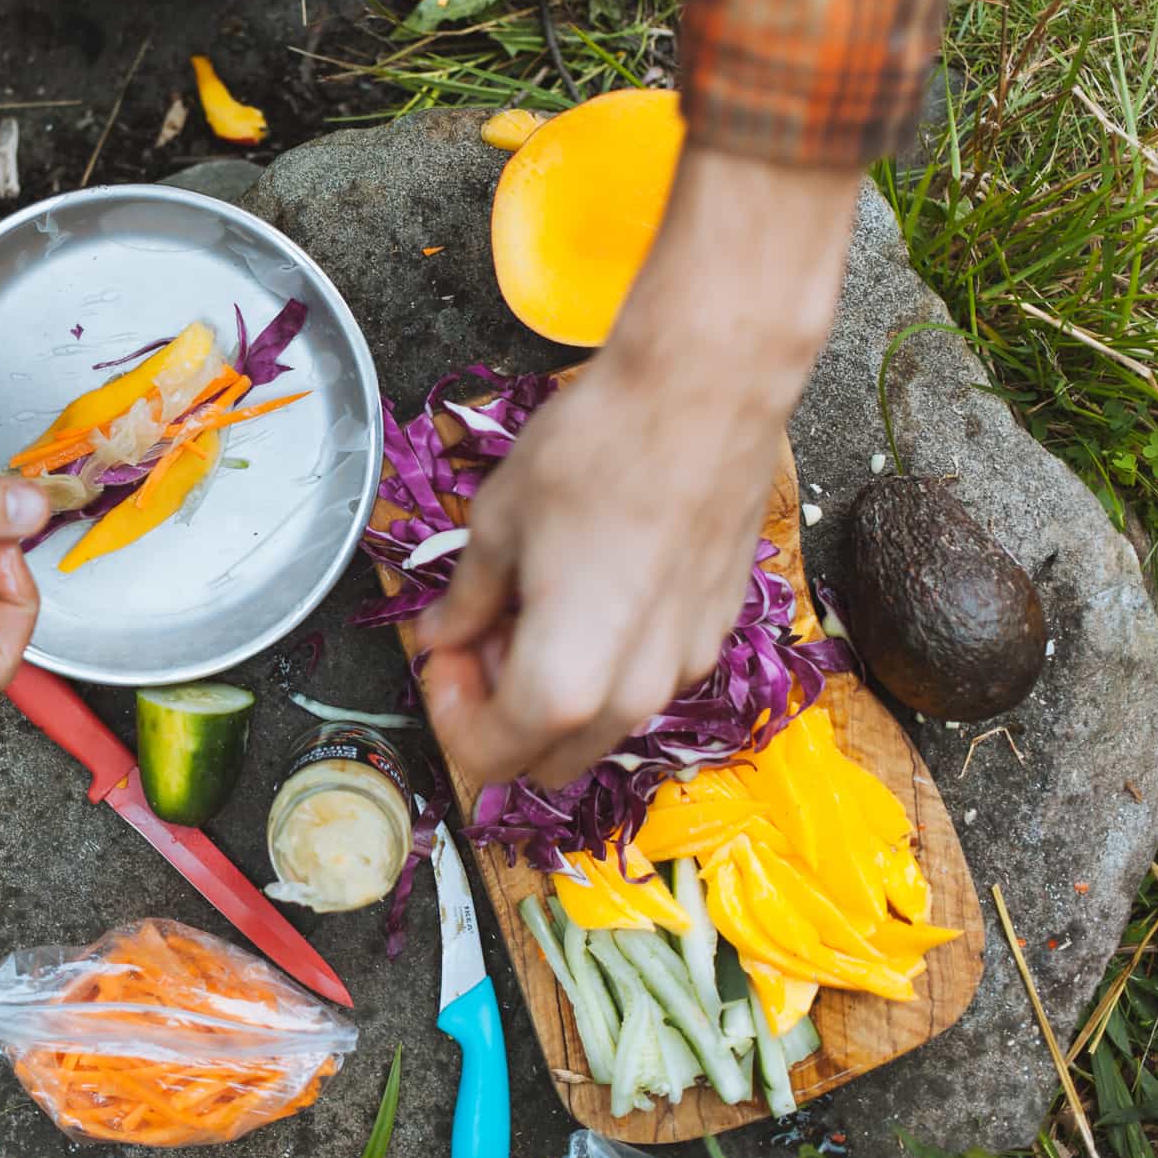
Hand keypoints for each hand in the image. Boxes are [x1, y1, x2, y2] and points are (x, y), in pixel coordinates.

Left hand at [417, 146, 859, 788]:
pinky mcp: (716, 633)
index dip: (449, 713)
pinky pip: (647, 681)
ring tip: (531, 608)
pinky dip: (606, 665)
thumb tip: (442, 636)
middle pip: (549, 761)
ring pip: (603, 726)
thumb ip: (467, 601)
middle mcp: (633, 697)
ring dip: (554, 695)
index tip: (441, 656)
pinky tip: (590, 592)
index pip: (489, 755)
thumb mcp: (497, 525)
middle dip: (500, 716)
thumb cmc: (596, 452)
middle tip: (477, 639)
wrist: (704, 396)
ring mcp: (685, 668)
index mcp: (563, 684)